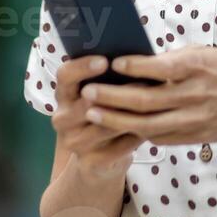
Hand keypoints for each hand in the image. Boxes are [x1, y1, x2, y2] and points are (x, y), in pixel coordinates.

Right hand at [51, 56, 144, 180]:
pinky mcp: (89, 162)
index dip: (82, 67)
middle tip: (139, 82)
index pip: (65, 75)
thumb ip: (113, 76)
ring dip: (129, 113)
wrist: (99, 159)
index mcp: (64, 94)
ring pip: (103, 126)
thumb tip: (138, 54)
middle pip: (84, 103)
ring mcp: (74, 142)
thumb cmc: (108, 112)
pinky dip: (136, 136)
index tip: (104, 60)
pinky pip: (117, 147)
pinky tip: (152, 126)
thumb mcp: (105, 92)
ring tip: (153, 101)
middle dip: (114, 93)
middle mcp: (63, 118)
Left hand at [81, 45, 216, 147]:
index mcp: (197, 67)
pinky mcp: (193, 137)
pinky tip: (120, 125)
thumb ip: (175, 60)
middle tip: (88, 93)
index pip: (156, 68)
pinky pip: (159, 136)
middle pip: (143, 100)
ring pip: (146, 124)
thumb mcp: (207, 54)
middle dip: (111, 97)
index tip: (109, 63)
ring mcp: (193, 119)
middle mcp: (193, 94)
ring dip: (116, 120)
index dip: (130, 67)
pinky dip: (137, 131)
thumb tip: (139, 63)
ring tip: (93, 114)